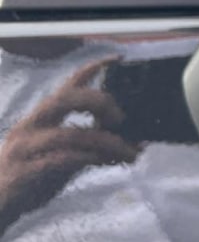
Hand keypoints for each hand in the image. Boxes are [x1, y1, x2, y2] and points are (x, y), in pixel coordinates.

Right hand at [0, 60, 135, 233]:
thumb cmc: (28, 182)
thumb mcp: (61, 159)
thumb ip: (87, 146)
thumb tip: (129, 141)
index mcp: (40, 120)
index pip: (66, 86)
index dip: (93, 68)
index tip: (119, 59)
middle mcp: (30, 127)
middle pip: (65, 99)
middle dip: (99, 102)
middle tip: (122, 119)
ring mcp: (24, 149)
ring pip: (69, 134)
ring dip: (106, 143)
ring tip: (132, 152)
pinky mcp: (22, 173)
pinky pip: (59, 160)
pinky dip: (88, 159)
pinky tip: (107, 162)